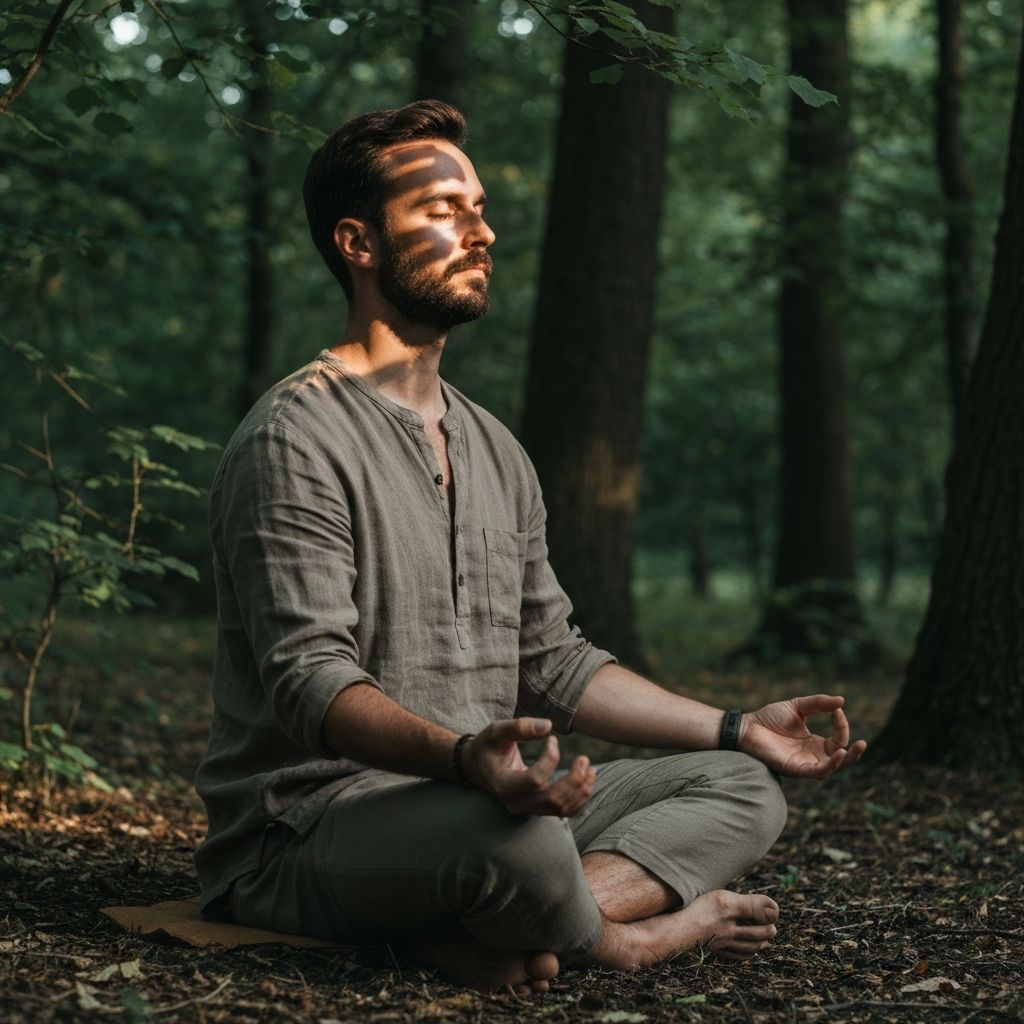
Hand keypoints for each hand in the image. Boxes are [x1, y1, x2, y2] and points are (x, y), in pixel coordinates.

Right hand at [462, 718, 595, 816]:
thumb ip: (519, 727)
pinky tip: (587, 781)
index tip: (552, 739)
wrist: (479, 766)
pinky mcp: (537, 808)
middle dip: (574, 780)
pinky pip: (563, 811)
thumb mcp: (496, 731)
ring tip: (591, 769)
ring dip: (581, 790)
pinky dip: (579, 799)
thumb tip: (548, 726)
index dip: (550, 759)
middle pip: (552, 799)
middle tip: (584, 758)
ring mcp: (527, 809)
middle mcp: (515, 803)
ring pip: (561, 808)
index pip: (535, 780)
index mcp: (503, 784)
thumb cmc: (487, 745)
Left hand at [739, 694, 866, 778]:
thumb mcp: (798, 706)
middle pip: (841, 759)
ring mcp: (804, 763)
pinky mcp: (795, 769)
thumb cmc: (769, 718)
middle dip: (854, 753)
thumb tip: (842, 700)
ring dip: (847, 759)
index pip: (837, 739)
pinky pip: (818, 771)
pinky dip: (831, 764)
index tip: (837, 710)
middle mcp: (812, 756)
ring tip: (856, 746)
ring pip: (833, 768)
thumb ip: (819, 703)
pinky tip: (838, 753)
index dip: (841, 725)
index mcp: (814, 743)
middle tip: (863, 742)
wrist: (746, 726)